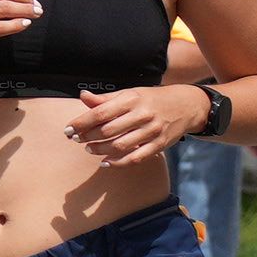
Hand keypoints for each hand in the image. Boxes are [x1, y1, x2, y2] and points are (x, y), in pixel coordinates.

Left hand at [67, 85, 190, 168]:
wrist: (188, 105)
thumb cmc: (153, 99)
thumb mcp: (131, 94)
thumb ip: (106, 99)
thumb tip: (82, 96)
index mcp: (132, 99)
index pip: (100, 113)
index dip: (81, 123)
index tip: (68, 130)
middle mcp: (143, 115)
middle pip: (108, 131)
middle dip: (88, 137)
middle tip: (77, 139)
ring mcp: (153, 131)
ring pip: (120, 145)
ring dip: (100, 150)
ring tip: (89, 149)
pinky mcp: (160, 144)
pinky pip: (136, 157)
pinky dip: (118, 163)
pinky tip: (106, 162)